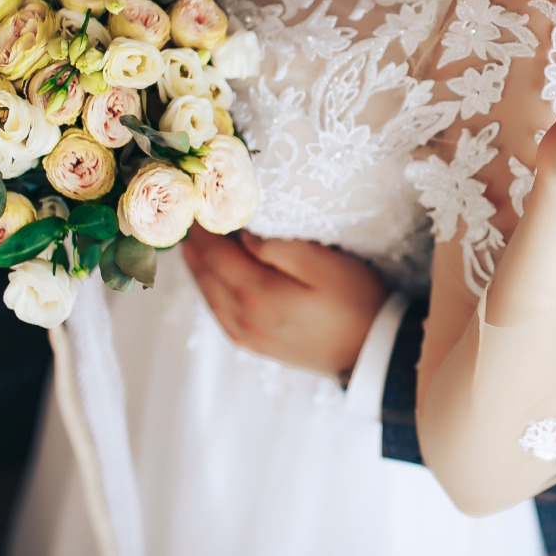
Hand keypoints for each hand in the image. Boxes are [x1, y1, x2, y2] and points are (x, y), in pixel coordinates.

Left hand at [182, 229, 388, 378]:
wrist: (371, 351)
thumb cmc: (355, 301)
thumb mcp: (324, 264)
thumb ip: (279, 249)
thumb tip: (244, 237)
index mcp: (258, 293)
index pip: (216, 254)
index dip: (202, 229)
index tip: (192, 204)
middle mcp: (243, 317)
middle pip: (205, 275)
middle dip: (193, 245)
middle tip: (184, 218)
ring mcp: (247, 335)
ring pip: (208, 295)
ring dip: (198, 267)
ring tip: (192, 242)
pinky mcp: (254, 344)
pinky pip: (219, 313)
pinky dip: (208, 290)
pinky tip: (211, 278)